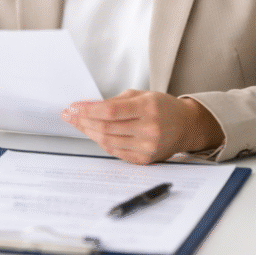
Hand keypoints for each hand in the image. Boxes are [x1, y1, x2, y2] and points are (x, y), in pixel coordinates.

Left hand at [61, 90, 223, 163]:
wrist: (186, 126)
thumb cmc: (162, 107)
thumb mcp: (142, 95)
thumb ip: (116, 101)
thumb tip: (88, 107)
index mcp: (148, 108)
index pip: (111, 111)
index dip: (88, 110)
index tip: (73, 107)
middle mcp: (149, 129)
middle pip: (106, 128)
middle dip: (83, 121)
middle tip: (69, 115)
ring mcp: (147, 147)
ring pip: (108, 141)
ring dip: (88, 132)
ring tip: (77, 123)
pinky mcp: (145, 159)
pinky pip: (115, 151)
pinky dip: (101, 142)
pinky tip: (92, 133)